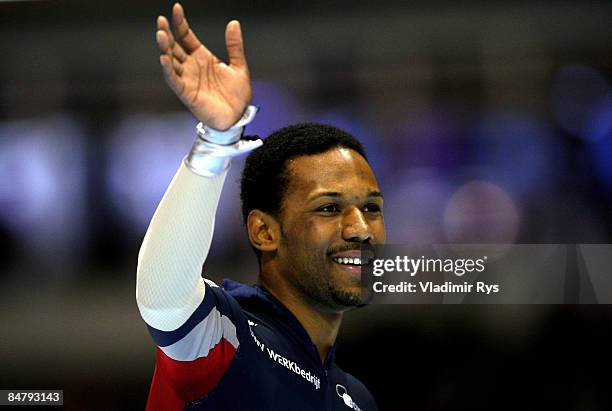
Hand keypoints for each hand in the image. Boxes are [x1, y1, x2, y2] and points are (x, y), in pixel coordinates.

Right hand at [156, 3, 251, 129]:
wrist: (238, 117)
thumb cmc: (237, 95)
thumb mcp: (239, 66)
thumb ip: (235, 46)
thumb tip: (234, 23)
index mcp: (202, 58)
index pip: (186, 36)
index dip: (180, 23)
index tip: (176, 8)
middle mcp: (192, 67)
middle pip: (174, 46)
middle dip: (167, 33)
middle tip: (161, 20)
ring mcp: (188, 79)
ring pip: (171, 61)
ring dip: (165, 48)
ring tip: (161, 34)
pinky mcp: (187, 93)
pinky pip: (174, 80)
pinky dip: (168, 70)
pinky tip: (164, 58)